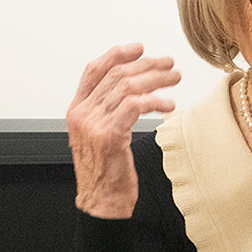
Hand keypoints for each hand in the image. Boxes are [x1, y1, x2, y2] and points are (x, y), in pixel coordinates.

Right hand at [67, 43, 179, 217]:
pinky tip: (168, 105)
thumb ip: (108, 111)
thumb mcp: (100, 135)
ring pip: (127, 88)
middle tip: (169, 65)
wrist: (101, 202)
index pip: (94, 70)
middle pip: (116, 76)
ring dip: (156, 80)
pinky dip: (155, 101)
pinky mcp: (109, 136)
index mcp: (77, 109)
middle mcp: (82, 114)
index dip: (117, 55)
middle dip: (147, 66)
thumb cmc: (106, 171)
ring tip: (175, 80)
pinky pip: (135, 106)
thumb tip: (132, 89)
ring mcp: (93, 124)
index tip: (139, 49)